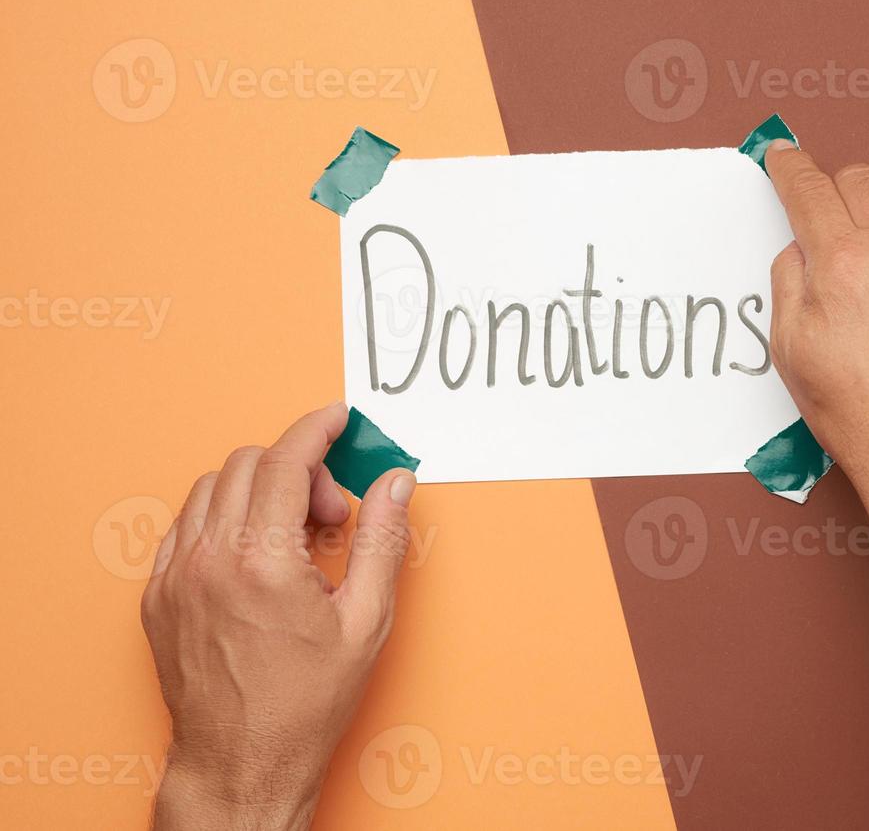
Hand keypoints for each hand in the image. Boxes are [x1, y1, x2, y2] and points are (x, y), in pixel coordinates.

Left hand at [142, 402, 416, 830]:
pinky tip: (254, 554)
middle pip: (248, 465)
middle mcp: (210, 561)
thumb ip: (382, 541)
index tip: (337, 419)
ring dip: (258, 491)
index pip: (285, 461)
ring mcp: (175, 578)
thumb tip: (395, 484)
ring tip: (293, 539)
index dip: (316, 429)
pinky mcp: (157, 596)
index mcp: (263, 563)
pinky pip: (186, 525)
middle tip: (331, 515)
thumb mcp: (366, 622)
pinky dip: (224, 519)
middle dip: (298, 470)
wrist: (240, 764)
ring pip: (212, 488)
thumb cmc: (304, 705)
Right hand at [765, 142, 868, 508]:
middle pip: (861, 180)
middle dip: (832, 184)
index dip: (788, 167)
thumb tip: (798, 252)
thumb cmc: (863, 414)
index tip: (781, 156)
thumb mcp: (794, 352)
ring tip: (863, 247)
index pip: (809, 189)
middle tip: (817, 210)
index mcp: (843, 259)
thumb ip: (789, 286)